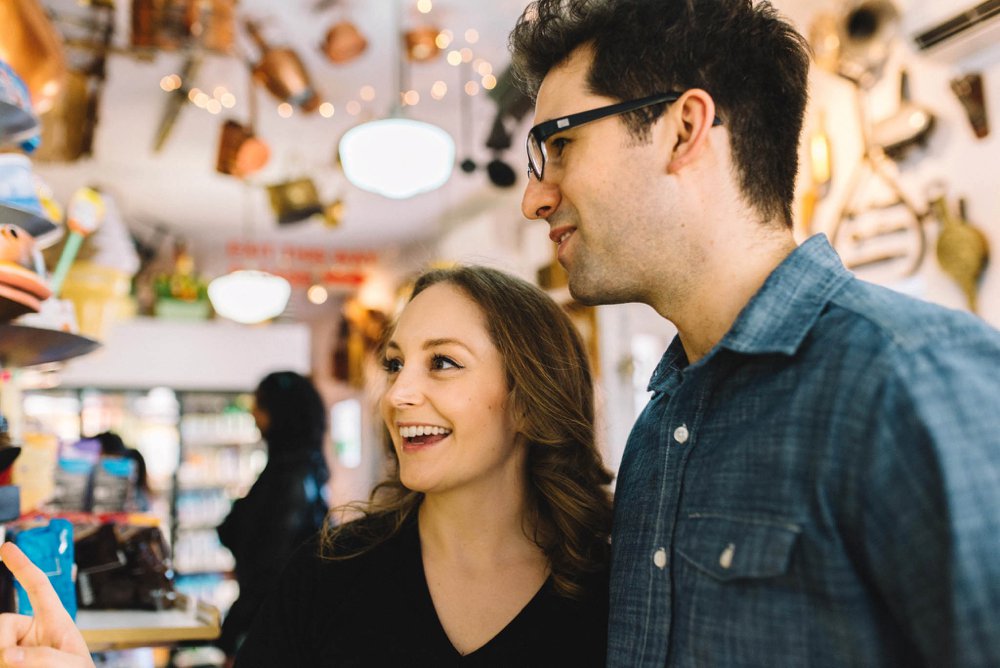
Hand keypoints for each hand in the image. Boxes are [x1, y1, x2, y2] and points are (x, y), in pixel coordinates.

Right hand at [0, 542, 93, 667]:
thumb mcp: (72, 666)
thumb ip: (44, 659)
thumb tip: (7, 655)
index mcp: (54, 621)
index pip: (37, 587)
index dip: (22, 566)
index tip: (6, 547)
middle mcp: (31, 632)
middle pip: (2, 623)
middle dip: (3, 644)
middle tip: (13, 663)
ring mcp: (16, 648)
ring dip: (5, 659)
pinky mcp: (8, 660)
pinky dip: (5, 662)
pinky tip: (12, 665)